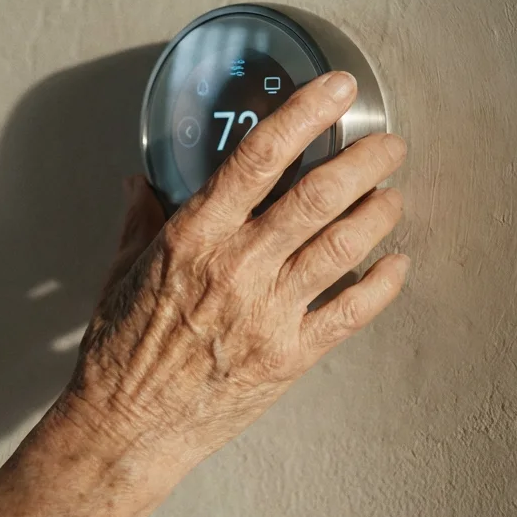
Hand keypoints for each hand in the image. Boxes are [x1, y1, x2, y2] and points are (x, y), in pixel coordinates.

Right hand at [48, 70, 408, 488]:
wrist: (127, 427)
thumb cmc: (120, 351)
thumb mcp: (119, 272)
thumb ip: (139, 221)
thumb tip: (140, 182)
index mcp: (193, 237)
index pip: (257, 158)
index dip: (304, 115)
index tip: (336, 89)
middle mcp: (236, 267)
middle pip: (317, 196)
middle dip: (364, 160)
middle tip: (388, 143)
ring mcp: (267, 313)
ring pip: (343, 246)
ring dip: (379, 212)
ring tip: (393, 193)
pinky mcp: (290, 356)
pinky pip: (351, 312)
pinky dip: (383, 283)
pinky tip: (396, 263)